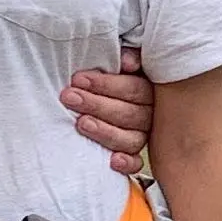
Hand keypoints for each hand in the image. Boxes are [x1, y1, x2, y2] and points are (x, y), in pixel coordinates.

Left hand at [64, 46, 154, 174]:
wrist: (110, 95)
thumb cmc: (113, 74)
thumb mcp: (123, 61)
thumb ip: (129, 57)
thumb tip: (127, 62)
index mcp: (151, 89)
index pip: (133, 89)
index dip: (106, 85)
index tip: (78, 79)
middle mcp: (152, 114)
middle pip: (130, 113)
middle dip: (96, 104)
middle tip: (70, 98)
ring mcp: (144, 136)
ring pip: (132, 139)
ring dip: (106, 132)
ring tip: (82, 123)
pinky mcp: (135, 155)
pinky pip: (137, 163)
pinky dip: (127, 163)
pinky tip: (113, 162)